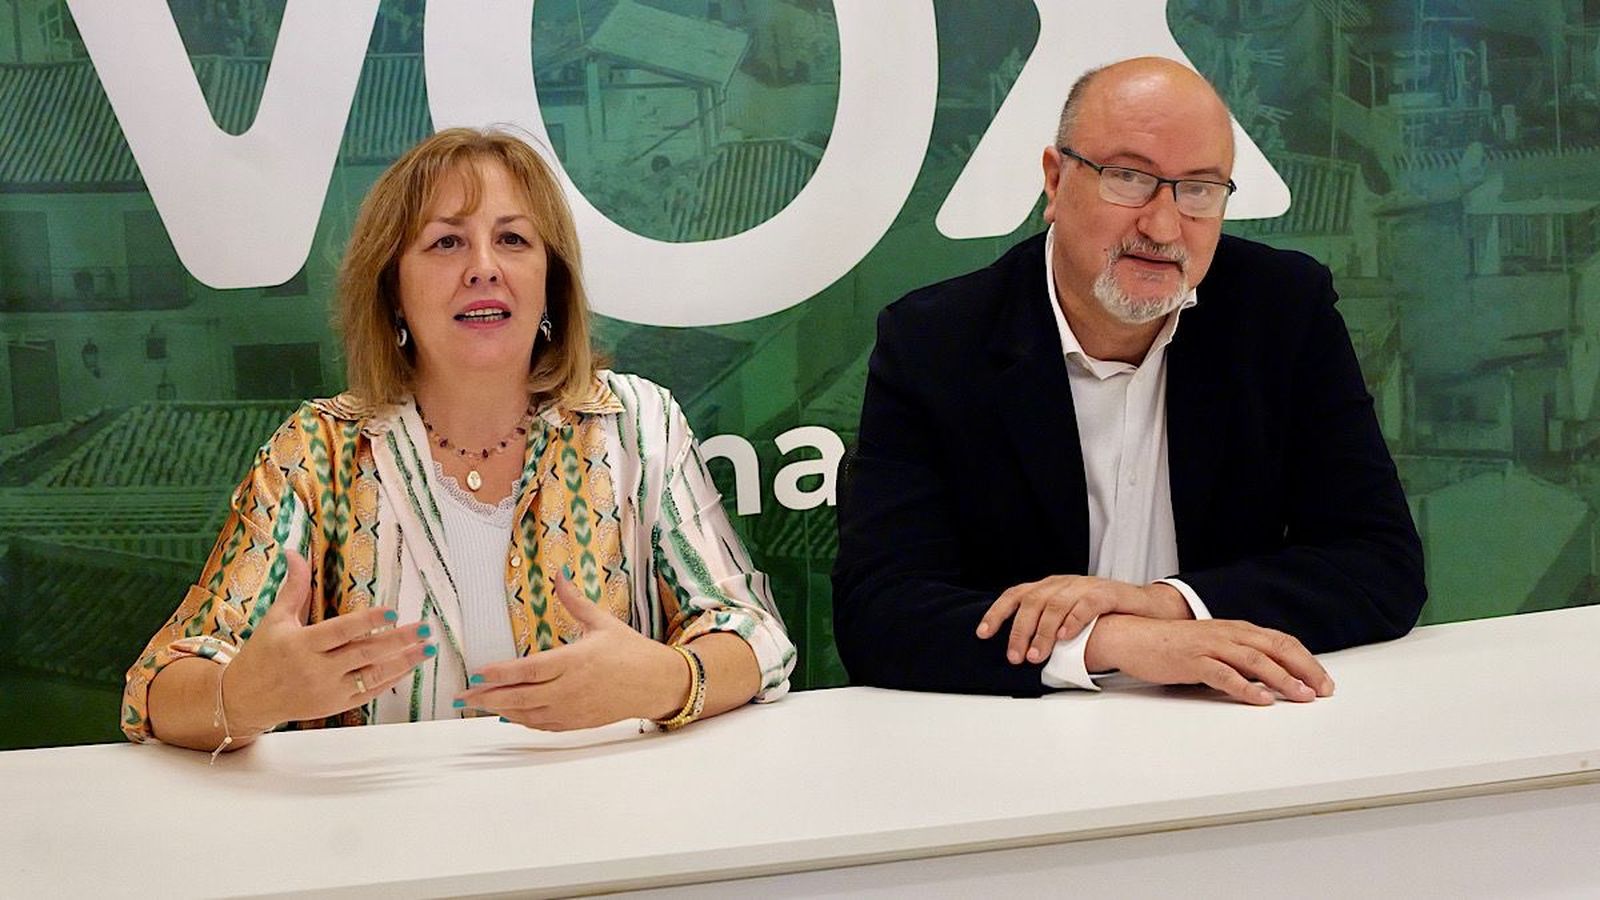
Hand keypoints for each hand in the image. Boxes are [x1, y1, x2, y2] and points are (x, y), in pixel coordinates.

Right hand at [223, 550, 433, 731]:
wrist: (246, 699)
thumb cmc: (262, 654)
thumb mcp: (275, 619)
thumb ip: (293, 588)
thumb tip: (295, 553)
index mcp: (301, 644)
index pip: (341, 631)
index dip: (367, 622)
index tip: (392, 612)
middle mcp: (315, 670)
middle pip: (364, 653)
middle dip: (398, 641)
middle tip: (424, 628)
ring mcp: (327, 691)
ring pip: (372, 676)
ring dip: (403, 662)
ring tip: (426, 648)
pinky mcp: (334, 706)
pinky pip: (368, 694)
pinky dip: (390, 681)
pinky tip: (408, 667)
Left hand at [456, 572, 690, 729]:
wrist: (657, 684)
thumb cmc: (632, 650)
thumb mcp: (603, 622)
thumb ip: (575, 602)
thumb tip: (558, 575)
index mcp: (575, 660)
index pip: (529, 669)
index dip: (500, 673)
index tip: (478, 672)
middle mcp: (570, 688)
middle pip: (520, 696)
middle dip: (488, 697)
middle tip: (463, 696)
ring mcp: (573, 709)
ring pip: (528, 714)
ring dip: (500, 710)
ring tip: (478, 705)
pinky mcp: (578, 722)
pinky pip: (543, 725)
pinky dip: (522, 720)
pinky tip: (508, 715)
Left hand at [976, 576, 1190, 664]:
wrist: (1144, 607)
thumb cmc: (1103, 616)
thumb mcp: (1067, 616)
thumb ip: (1045, 626)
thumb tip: (1020, 650)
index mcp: (1049, 587)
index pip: (1016, 595)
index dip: (997, 613)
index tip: (983, 634)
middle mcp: (1063, 583)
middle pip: (1032, 602)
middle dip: (1019, 631)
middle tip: (1015, 657)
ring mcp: (1085, 586)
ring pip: (1056, 605)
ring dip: (1043, 633)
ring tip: (1036, 656)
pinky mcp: (1107, 593)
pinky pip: (1086, 605)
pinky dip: (1073, 620)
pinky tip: (1065, 637)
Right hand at [1085, 615, 1334, 704]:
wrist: (1131, 636)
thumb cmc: (1171, 645)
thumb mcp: (1212, 645)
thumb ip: (1237, 656)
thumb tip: (1266, 676)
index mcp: (1235, 629)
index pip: (1280, 641)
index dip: (1305, 660)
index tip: (1323, 681)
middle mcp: (1227, 634)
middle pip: (1276, 648)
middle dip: (1304, 669)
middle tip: (1323, 690)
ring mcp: (1210, 646)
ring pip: (1256, 661)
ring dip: (1283, 679)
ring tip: (1302, 696)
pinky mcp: (1192, 661)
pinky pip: (1224, 674)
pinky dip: (1246, 688)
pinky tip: (1261, 700)